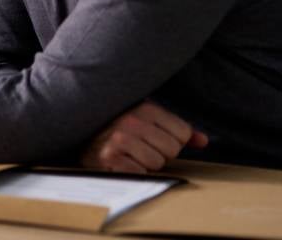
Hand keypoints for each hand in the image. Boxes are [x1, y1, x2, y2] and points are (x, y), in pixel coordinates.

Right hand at [82, 101, 207, 172]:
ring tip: (130, 155)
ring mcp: (118, 139)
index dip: (173, 141)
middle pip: (172, 149)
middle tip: (139, 148)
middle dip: (160, 153)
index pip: (182, 133)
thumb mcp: (147, 119)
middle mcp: (130, 121)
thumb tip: (203, 141)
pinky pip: (140, 173)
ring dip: (146, 164)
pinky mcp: (108, 158)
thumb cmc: (118, 127)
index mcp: (144, 107)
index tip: (154, 138)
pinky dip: (133, 172)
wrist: (78, 130)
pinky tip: (121, 163)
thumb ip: (176, 128)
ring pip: (157, 163)